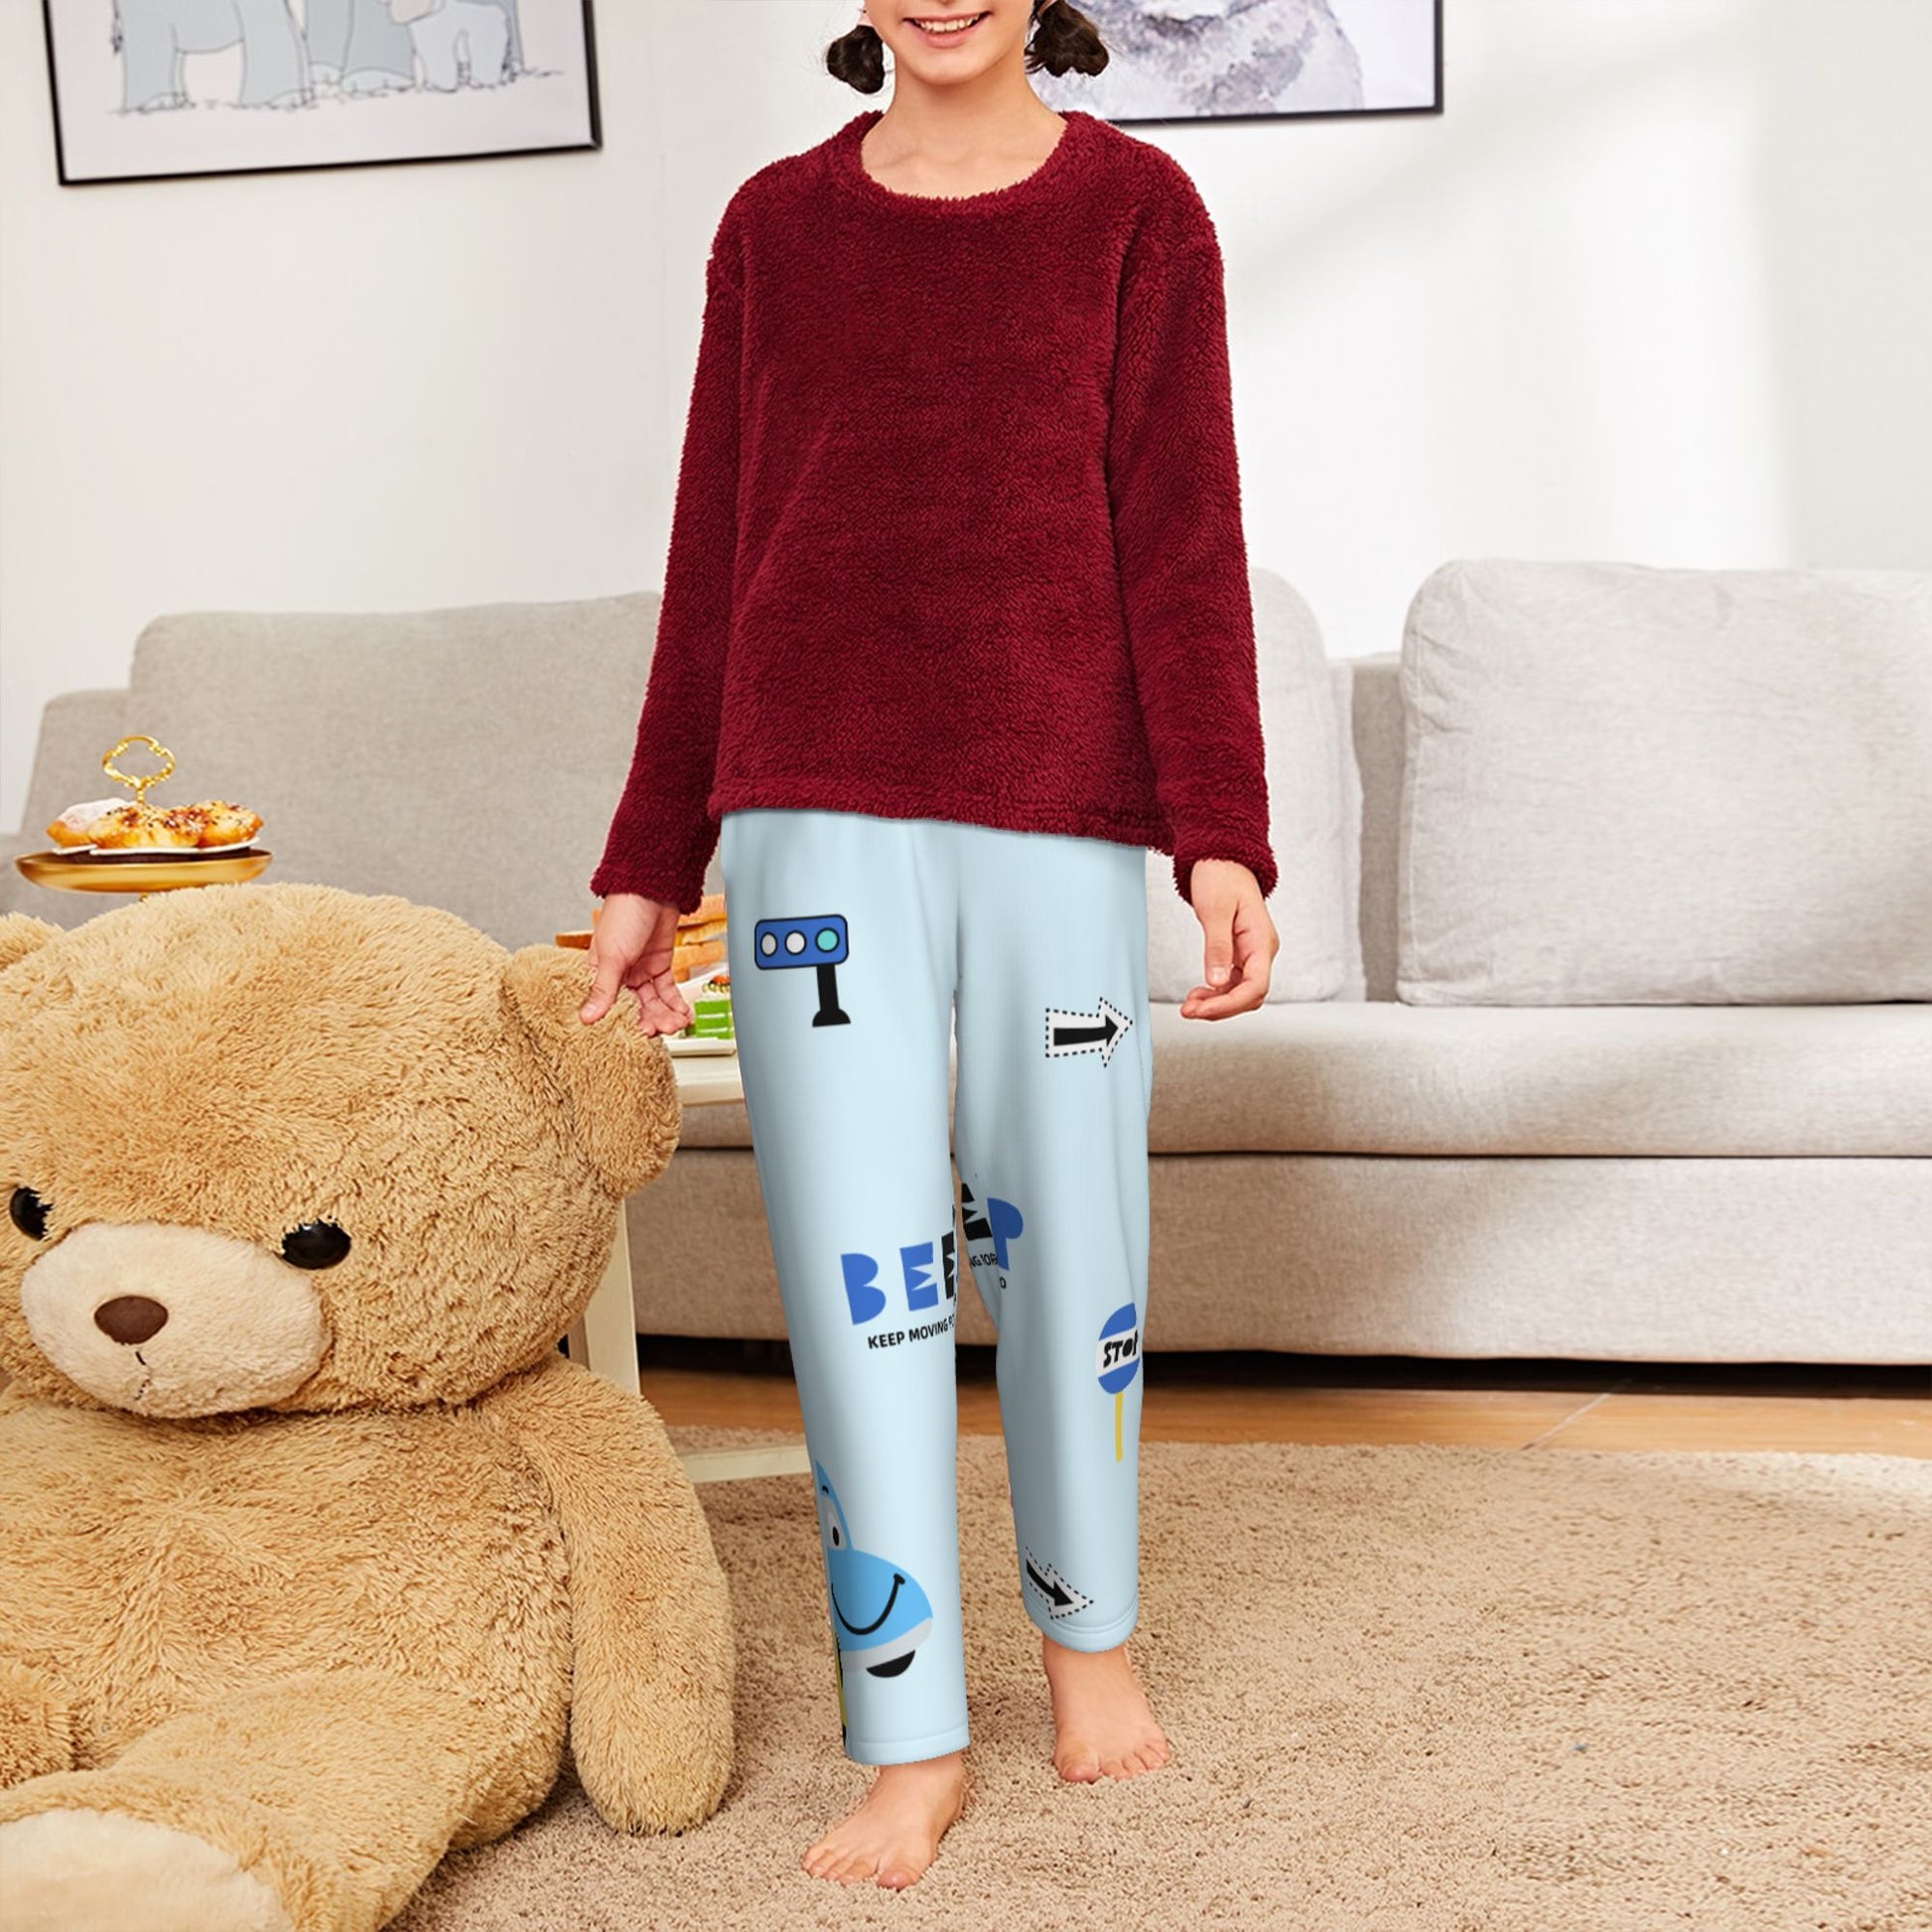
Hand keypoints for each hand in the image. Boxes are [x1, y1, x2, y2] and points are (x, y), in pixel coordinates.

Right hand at [577, 892, 693, 1034]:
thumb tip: (587, 1017)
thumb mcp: (612, 956)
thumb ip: (604, 989)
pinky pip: (668, 991)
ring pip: (654, 1002)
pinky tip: (684, 1013)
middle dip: (652, 1021)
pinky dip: (676, 1002)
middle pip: (636, 1008)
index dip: (624, 1024)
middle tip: (664, 1029)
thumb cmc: (625, 913)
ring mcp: (641, 971)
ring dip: (667, 1014)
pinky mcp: (660, 965)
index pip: (610, 1008)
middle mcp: (620, 975)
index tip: (638, 1036)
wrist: (654, 888)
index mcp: (599, 973)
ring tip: (678, 1023)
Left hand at [1178, 859, 1276, 1019]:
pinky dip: (1216, 993)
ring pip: (1241, 993)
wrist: (1222, 858)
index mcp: (1261, 942)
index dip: (1229, 1004)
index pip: (1255, 987)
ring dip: (1216, 1003)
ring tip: (1189, 1004)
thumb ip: (1217, 947)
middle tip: (1188, 1010)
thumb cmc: (1221, 877)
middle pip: (1249, 996)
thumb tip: (1217, 982)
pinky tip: (1198, 994)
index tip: (1201, 1009)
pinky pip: (1233, 983)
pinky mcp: (1240, 954)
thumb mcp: (1215, 910)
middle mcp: (1261, 951)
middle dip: (1220, 1008)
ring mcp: (1252, 954)